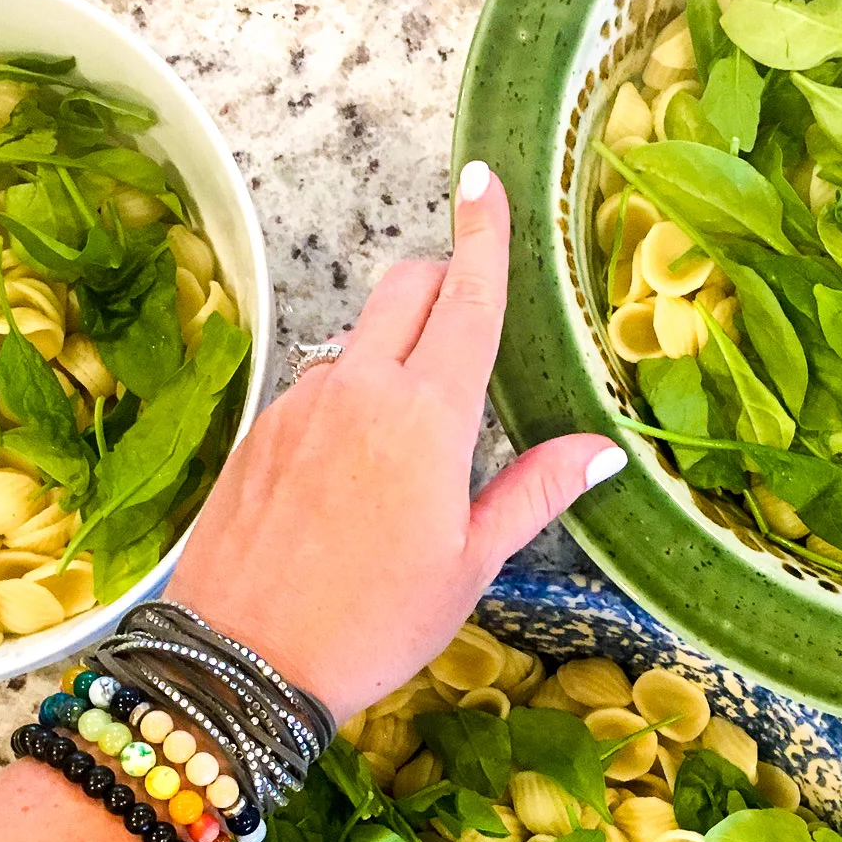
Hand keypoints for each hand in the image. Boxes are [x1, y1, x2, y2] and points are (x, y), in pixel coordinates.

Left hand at [167, 163, 623, 723]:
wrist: (239, 662)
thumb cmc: (372, 624)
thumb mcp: (469, 566)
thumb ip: (532, 492)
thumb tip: (601, 450)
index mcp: (425, 415)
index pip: (468, 297)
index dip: (484, 233)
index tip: (485, 179)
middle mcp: (359, 388)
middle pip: (407, 287)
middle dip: (443, 277)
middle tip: (471, 311)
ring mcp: (301, 404)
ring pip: (359, 333)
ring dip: (396, 343)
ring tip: (415, 425)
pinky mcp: (261, 430)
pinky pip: (319, 382)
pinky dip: (351, 391)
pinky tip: (356, 464)